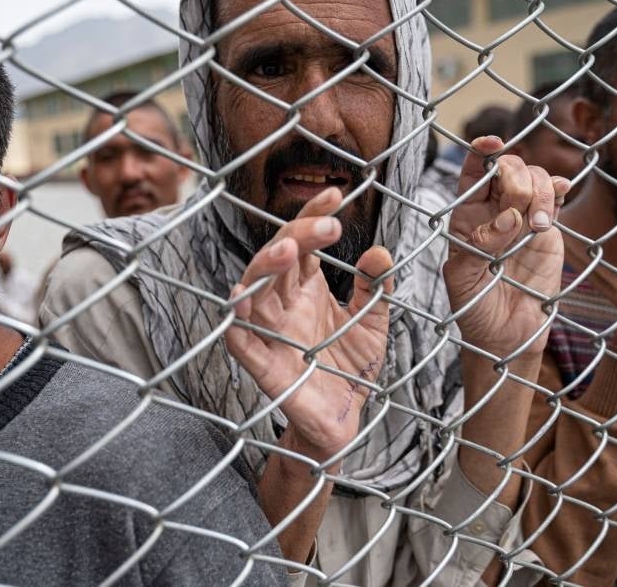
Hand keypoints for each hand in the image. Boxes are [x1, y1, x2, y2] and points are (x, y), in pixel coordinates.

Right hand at [225, 187, 392, 463]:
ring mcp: (270, 333)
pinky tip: (242, 298)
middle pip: (278, 258)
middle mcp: (285, 305)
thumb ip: (376, 289)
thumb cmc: (350, 369)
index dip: (312, 216)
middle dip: (297, 236)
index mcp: (308, 289)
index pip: (303, 243)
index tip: (336, 194)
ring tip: (288, 250)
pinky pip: (239, 339)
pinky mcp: (263, 366)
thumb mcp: (374, 324)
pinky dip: (237, 319)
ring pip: (253, 289)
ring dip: (265, 267)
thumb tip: (380, 250)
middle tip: (329, 225)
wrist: (344, 422)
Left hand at [443, 136, 569, 361]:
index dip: (481, 151)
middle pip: (508, 168)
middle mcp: (494, 211)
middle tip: (519, 218)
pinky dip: (559, 189)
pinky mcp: (547, 230)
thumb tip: (508, 219)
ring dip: (540, 192)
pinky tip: (561, 193)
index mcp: (466, 216)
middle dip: (516, 180)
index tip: (492, 144)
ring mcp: (523, 218)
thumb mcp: (463, 281)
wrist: (506, 336)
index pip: (472, 172)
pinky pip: (555, 198)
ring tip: (537, 227)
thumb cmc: (474, 308)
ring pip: (535, 178)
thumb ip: (479, 248)